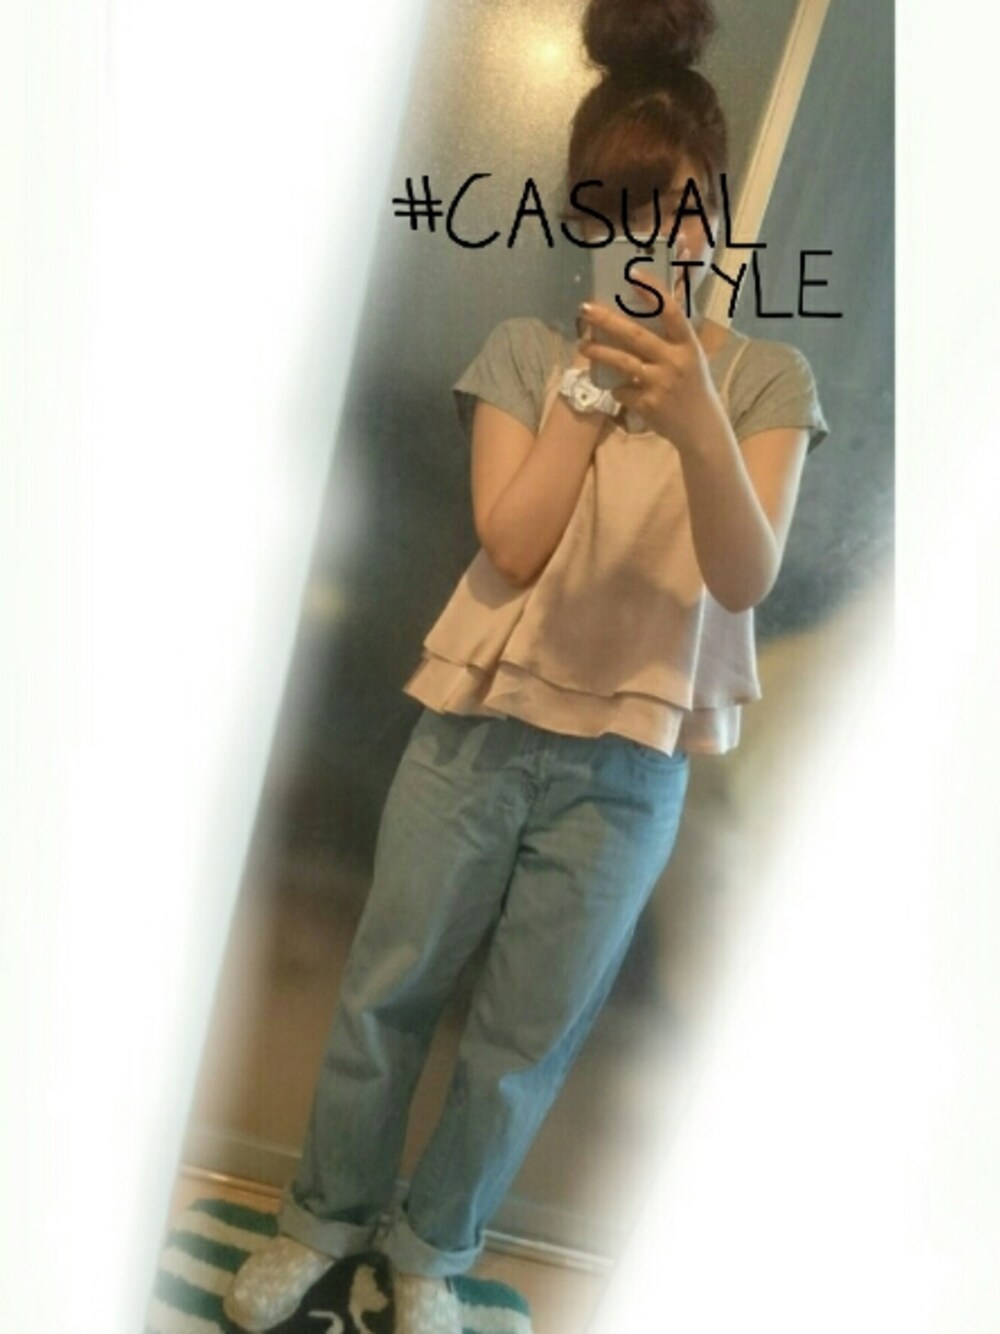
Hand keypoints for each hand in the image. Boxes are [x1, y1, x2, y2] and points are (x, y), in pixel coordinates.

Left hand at [577, 267, 725, 454]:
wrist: (700, 428)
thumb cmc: (693, 386)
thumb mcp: (692, 357)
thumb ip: (673, 335)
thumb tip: (651, 305)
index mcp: (688, 345)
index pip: (671, 311)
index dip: (653, 292)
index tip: (633, 275)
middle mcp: (675, 362)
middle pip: (635, 335)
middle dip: (607, 320)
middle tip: (585, 308)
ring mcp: (660, 384)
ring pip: (622, 363)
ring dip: (599, 352)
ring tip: (583, 345)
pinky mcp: (648, 404)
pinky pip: (622, 391)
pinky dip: (616, 388)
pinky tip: (614, 386)